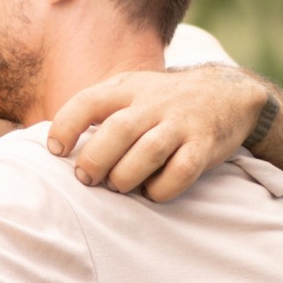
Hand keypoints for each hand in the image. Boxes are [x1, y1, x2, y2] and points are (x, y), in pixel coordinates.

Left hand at [47, 63, 270, 201]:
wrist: (228, 94)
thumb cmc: (163, 103)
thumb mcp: (130, 93)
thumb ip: (98, 112)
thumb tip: (53, 148)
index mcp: (128, 90)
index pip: (89, 102)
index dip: (66, 125)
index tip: (55, 150)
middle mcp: (154, 103)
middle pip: (118, 131)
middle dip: (95, 160)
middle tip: (86, 178)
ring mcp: (181, 124)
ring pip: (148, 151)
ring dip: (125, 177)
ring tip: (118, 186)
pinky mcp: (204, 146)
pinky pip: (181, 171)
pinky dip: (161, 189)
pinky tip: (152, 192)